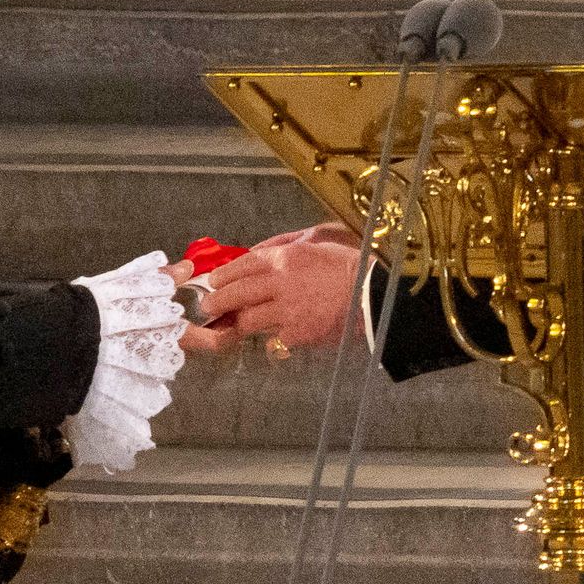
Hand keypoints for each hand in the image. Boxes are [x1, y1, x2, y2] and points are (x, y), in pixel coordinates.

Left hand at [182, 228, 361, 357]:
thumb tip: (256, 252)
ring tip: (233, 326)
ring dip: (239, 323)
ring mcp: (288, 310)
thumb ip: (285, 246)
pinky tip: (270, 338)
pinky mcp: (298, 334)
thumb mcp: (317, 244)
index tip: (213, 282)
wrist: (374, 297)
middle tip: (209, 307)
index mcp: (286, 258)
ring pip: (248, 319)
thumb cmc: (350, 268)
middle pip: (236, 293)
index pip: (241, 265)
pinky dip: (270, 339)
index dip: (222, 276)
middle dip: (217, 301)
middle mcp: (282, 282)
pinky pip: (272, 339)